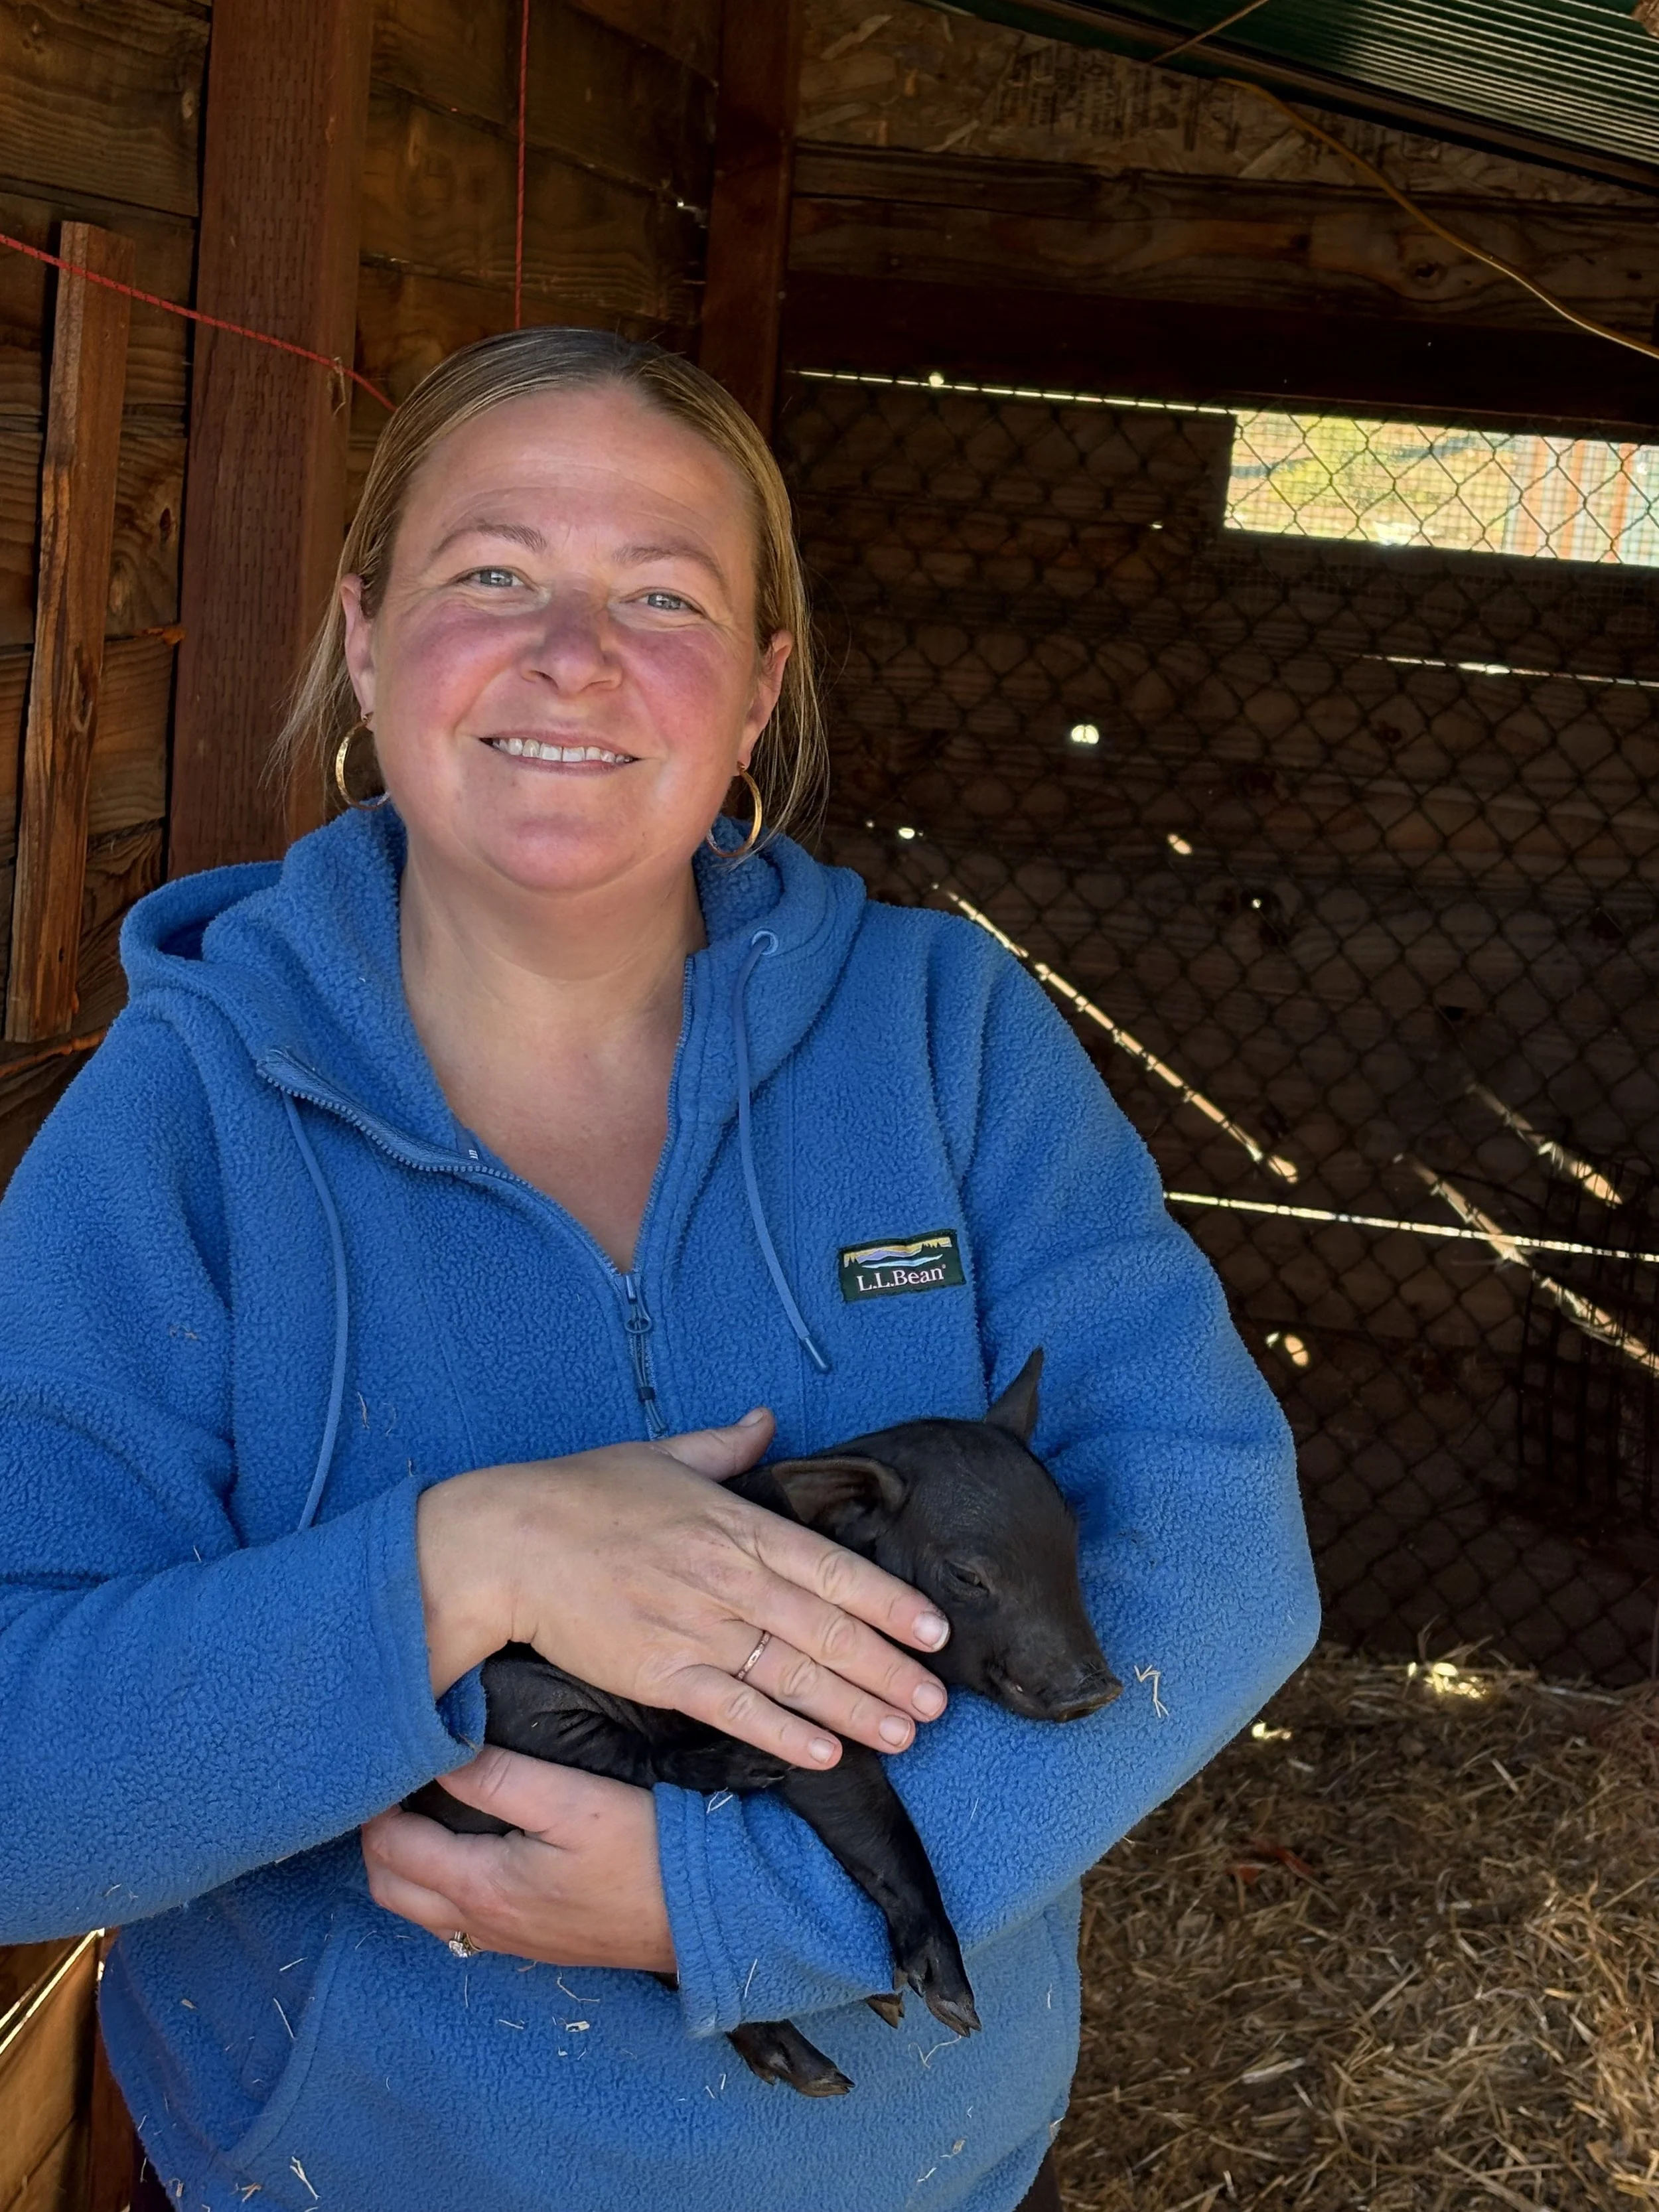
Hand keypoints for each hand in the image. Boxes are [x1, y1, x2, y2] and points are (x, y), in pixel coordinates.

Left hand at [361, 1750, 673, 1971]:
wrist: (705, 1914)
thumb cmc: (642, 1849)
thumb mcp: (570, 1800)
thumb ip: (498, 1778)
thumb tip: (440, 1755)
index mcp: (483, 1888)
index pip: (391, 1850)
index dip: (374, 1804)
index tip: (382, 1761)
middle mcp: (484, 1926)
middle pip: (391, 1889)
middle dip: (375, 1840)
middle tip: (389, 1785)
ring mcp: (509, 1942)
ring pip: (421, 1910)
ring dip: (403, 1866)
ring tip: (417, 1812)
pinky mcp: (534, 1944)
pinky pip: (456, 1922)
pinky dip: (436, 1887)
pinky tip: (462, 1851)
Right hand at [417, 1410, 949, 1771]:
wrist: (504, 1542)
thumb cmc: (579, 1494)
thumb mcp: (660, 1455)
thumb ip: (725, 1446)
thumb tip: (767, 1420)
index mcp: (733, 1524)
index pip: (831, 1567)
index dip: (888, 1601)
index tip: (935, 1630)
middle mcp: (726, 1578)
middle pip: (826, 1629)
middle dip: (889, 1668)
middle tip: (941, 1700)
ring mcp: (694, 1628)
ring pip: (792, 1674)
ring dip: (855, 1707)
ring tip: (906, 1732)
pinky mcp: (658, 1673)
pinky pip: (734, 1709)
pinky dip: (783, 1733)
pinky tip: (826, 1754)